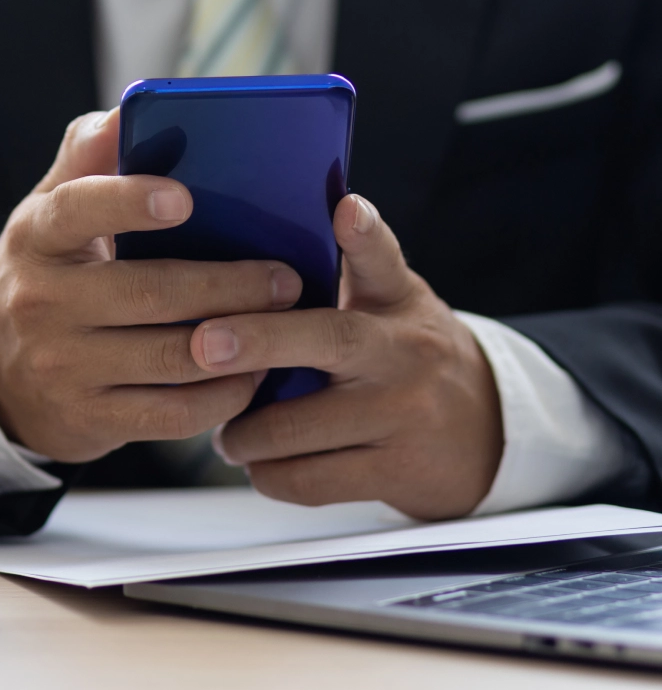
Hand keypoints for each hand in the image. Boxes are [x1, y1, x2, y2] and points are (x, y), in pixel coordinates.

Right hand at [0, 109, 301, 462]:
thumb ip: (89, 157)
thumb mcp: (51, 211)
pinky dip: (223, 395)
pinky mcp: (89, 418)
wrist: (0, 372)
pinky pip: (171, 413)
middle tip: (287, 277)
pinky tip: (253, 373)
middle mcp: (41, 302)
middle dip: (230, 285)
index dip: (129, 204)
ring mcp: (63, 365)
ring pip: (170, 356)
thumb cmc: (52, 273)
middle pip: (148, 292)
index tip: (186, 198)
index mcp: (36, 237)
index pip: (77, 211)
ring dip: (240, 340)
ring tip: (286, 322)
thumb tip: (131, 108)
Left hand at [197, 194, 502, 519]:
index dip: (363, 233)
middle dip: (256, 341)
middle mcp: (404, 354)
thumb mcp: (394, 302)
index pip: (382, 259)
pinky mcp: (396, 473)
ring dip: (244, 433)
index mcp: (396, 303)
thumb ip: (349, 268)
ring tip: (229, 432)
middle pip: (327, 340)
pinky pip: (309, 481)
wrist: (488, 434)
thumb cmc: (411, 356)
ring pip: (298, 427)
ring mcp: (402, 416)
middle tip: (202, 345)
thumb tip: (282, 229)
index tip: (346, 208)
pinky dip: (269, 475)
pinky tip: (260, 464)